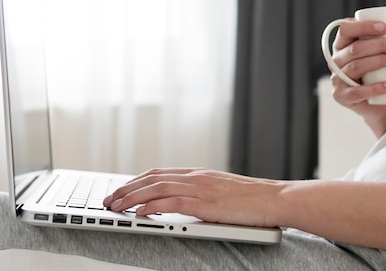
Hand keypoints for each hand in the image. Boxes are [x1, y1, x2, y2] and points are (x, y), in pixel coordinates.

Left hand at [103, 168, 285, 226]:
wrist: (275, 198)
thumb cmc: (252, 199)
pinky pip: (171, 202)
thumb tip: (181, 203)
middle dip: (127, 188)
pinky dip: (152, 206)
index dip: (136, 181)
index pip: (158, 173)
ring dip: (132, 196)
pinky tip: (140, 212)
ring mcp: (200, 188)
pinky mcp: (206, 202)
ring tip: (117, 206)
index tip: (121, 190)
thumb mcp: (221, 192)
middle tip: (110, 198)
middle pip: (152, 178)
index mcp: (198, 174)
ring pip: (156, 187)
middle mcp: (196, 176)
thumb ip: (201, 194)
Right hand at [327, 19, 385, 135]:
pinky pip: (358, 91)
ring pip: (357, 67)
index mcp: (342, 46)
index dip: (362, 26)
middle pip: (355, 49)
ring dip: (381, 61)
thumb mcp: (382, 54)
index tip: (385, 27)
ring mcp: (337, 80)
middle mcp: (336, 61)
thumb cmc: (382, 74)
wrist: (382, 106)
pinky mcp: (343, 97)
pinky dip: (376, 87)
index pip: (345, 30)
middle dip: (381, 44)